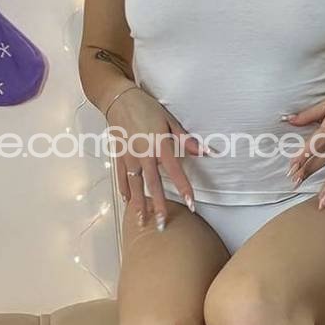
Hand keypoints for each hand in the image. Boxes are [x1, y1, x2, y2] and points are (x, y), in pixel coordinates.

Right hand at [106, 85, 207, 229]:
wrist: (119, 99)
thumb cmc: (147, 107)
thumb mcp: (169, 119)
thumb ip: (185, 139)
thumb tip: (205, 151)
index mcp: (159, 144)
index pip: (175, 171)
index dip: (184, 188)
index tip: (192, 204)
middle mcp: (143, 154)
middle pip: (152, 184)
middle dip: (158, 205)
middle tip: (162, 225)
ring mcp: (128, 156)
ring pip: (134, 184)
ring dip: (139, 204)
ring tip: (142, 221)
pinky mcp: (118, 155)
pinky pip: (121, 176)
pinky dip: (124, 189)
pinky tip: (128, 201)